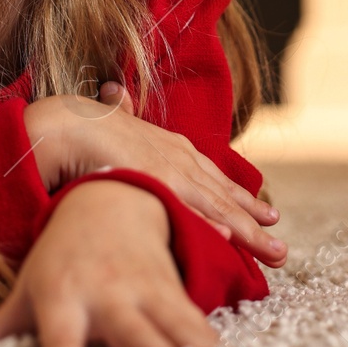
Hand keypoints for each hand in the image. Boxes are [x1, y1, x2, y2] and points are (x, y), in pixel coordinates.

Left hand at [0, 178, 219, 346]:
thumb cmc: (62, 251)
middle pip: (132, 336)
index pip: (62, 342)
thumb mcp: (30, 284)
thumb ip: (3, 324)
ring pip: (176, 327)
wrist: (111, 195)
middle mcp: (106, 295)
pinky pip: (198, 317)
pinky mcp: (173, 285)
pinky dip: (210, 341)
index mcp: (62, 298)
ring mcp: (143, 289)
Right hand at [23, 85, 285, 268]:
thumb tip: (112, 92)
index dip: (240, 199)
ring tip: (274, 254)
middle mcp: (179, 159)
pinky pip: (187, 211)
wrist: (67, 121)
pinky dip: (210, 224)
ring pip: (217, 208)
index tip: (265, 215)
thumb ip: (119, 113)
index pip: (214, 178)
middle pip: (225, 197)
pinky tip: (230, 239)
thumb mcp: (111, 120)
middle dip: (255, 224)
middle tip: (280, 251)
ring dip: (248, 233)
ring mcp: (170, 172)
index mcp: (171, 148)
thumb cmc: (86, 125)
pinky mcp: (155, 184)